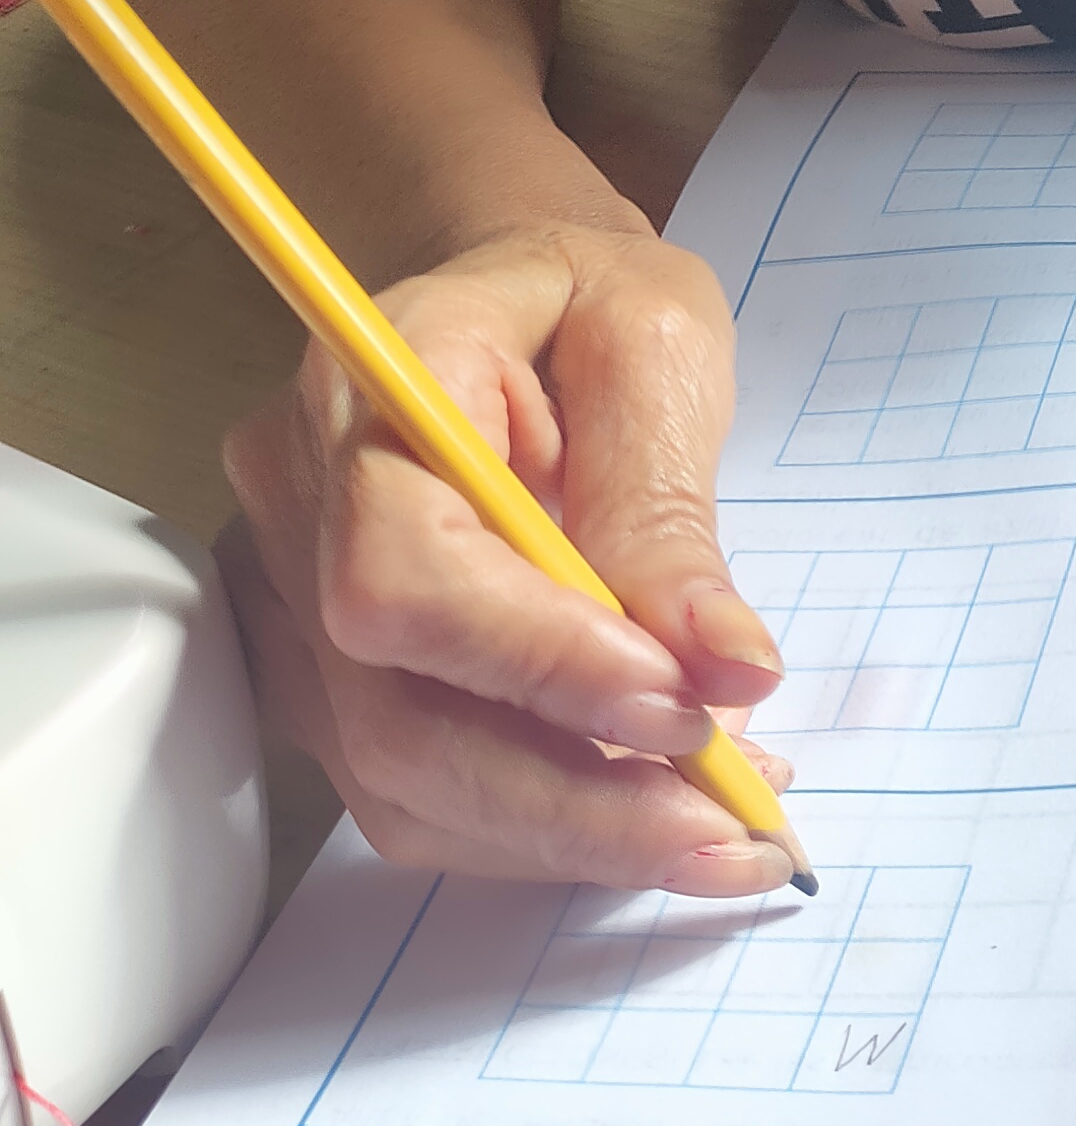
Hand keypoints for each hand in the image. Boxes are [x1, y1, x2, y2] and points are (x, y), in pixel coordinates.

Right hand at [221, 214, 793, 889]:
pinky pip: (415, 791)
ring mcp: (292, 604)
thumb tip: (725, 666)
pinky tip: (651, 802)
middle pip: (395, 711)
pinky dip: (541, 822)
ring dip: (573, 829)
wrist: (513, 296)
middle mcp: (296, 506)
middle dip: (575, 794)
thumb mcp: (655, 345)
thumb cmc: (583, 297)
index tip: (681, 708)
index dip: (534, 660)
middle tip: (732, 827)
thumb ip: (667, 507)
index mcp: (369, 384)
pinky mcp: (325, 676)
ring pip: (403, 780)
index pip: (400, 567)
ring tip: (722, 822)